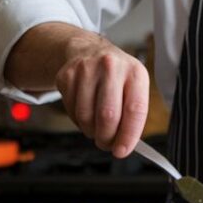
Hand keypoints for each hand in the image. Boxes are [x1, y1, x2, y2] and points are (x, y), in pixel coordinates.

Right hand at [54, 37, 148, 158]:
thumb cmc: (116, 77)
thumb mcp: (133, 87)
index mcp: (135, 72)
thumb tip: (124, 145)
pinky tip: (85, 113)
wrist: (88, 51)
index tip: (122, 151)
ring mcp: (86, 69)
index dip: (128, 135)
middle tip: (107, 144)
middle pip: (108, 116)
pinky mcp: (67, 75)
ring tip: (96, 128)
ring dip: (91, 131)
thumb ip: (132, 115)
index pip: (135, 110)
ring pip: (86, 117)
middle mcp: (111, 67)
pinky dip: (78, 122)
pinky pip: (71, 112)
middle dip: (106, 138)